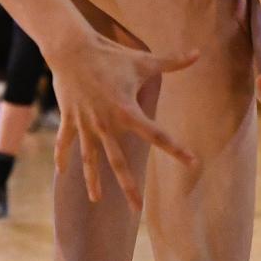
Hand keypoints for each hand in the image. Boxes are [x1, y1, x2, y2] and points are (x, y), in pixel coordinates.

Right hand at [49, 31, 198, 209]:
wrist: (71, 49)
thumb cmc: (110, 54)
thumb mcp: (144, 60)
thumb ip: (173, 61)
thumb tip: (199, 52)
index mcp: (127, 112)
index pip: (158, 136)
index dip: (176, 150)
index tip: (192, 163)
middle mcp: (106, 125)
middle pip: (119, 163)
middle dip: (129, 188)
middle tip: (138, 211)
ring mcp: (86, 124)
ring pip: (91, 159)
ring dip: (93, 180)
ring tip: (97, 201)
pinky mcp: (70, 119)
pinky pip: (65, 142)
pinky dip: (62, 157)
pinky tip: (62, 172)